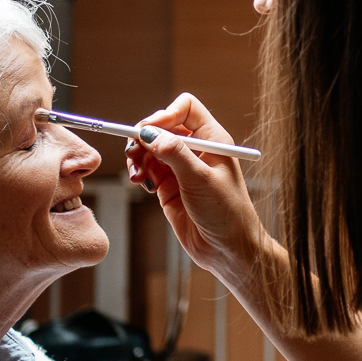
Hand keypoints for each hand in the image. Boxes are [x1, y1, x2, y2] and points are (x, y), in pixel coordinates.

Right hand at [125, 93, 273, 296]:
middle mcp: (197, 150)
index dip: (165, 114)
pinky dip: (140, 172)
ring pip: (151, 149)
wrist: (228, 250)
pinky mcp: (169, 187)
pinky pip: (148, 169)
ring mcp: (182, 168)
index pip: (185, 109)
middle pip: (162, 127)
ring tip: (137, 174)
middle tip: (133, 152)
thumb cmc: (227, 213)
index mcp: (213, 140)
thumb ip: (174, 153)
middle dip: (145, 137)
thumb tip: (148, 132)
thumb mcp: (200, 179)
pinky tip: (141, 182)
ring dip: (139, 156)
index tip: (150, 131)